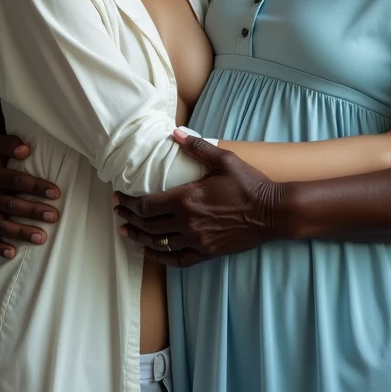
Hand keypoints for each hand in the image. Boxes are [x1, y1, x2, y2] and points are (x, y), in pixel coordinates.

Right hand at [0, 134, 60, 257]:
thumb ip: (10, 144)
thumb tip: (25, 150)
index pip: (14, 181)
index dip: (35, 187)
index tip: (55, 193)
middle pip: (10, 205)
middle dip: (33, 211)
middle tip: (54, 216)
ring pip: (1, 225)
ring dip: (21, 232)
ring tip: (42, 238)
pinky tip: (13, 254)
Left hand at [113, 132, 281, 266]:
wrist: (272, 212)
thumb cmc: (249, 184)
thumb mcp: (224, 159)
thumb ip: (197, 147)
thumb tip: (175, 133)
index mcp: (188, 198)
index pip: (147, 204)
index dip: (129, 202)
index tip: (119, 198)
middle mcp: (187, 222)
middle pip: (148, 224)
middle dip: (129, 218)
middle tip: (118, 213)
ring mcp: (197, 240)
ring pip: (158, 243)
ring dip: (139, 237)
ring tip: (126, 232)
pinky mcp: (207, 253)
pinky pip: (176, 259)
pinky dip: (159, 257)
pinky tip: (150, 252)